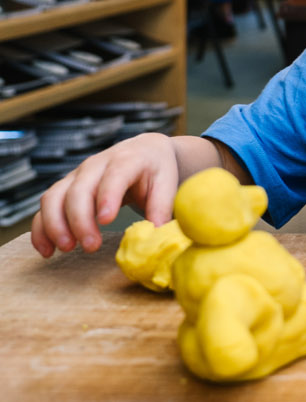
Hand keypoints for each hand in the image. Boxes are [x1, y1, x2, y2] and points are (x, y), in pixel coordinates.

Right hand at [31, 132, 182, 257]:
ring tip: (67, 248)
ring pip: (54, 197)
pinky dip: (41, 228)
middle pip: (79, 190)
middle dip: (80, 220)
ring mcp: (77, 175)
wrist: (144, 151)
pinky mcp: (65, 187)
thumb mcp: (167, 183)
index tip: (106, 220)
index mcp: (127, 160)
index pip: (114, 176)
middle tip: (90, 246)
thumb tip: (157, 235)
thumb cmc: (156, 170)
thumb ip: (162, 207)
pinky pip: (45, 206)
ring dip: (56, 225)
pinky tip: (47, 250)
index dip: (108, 196)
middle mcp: (97, 165)